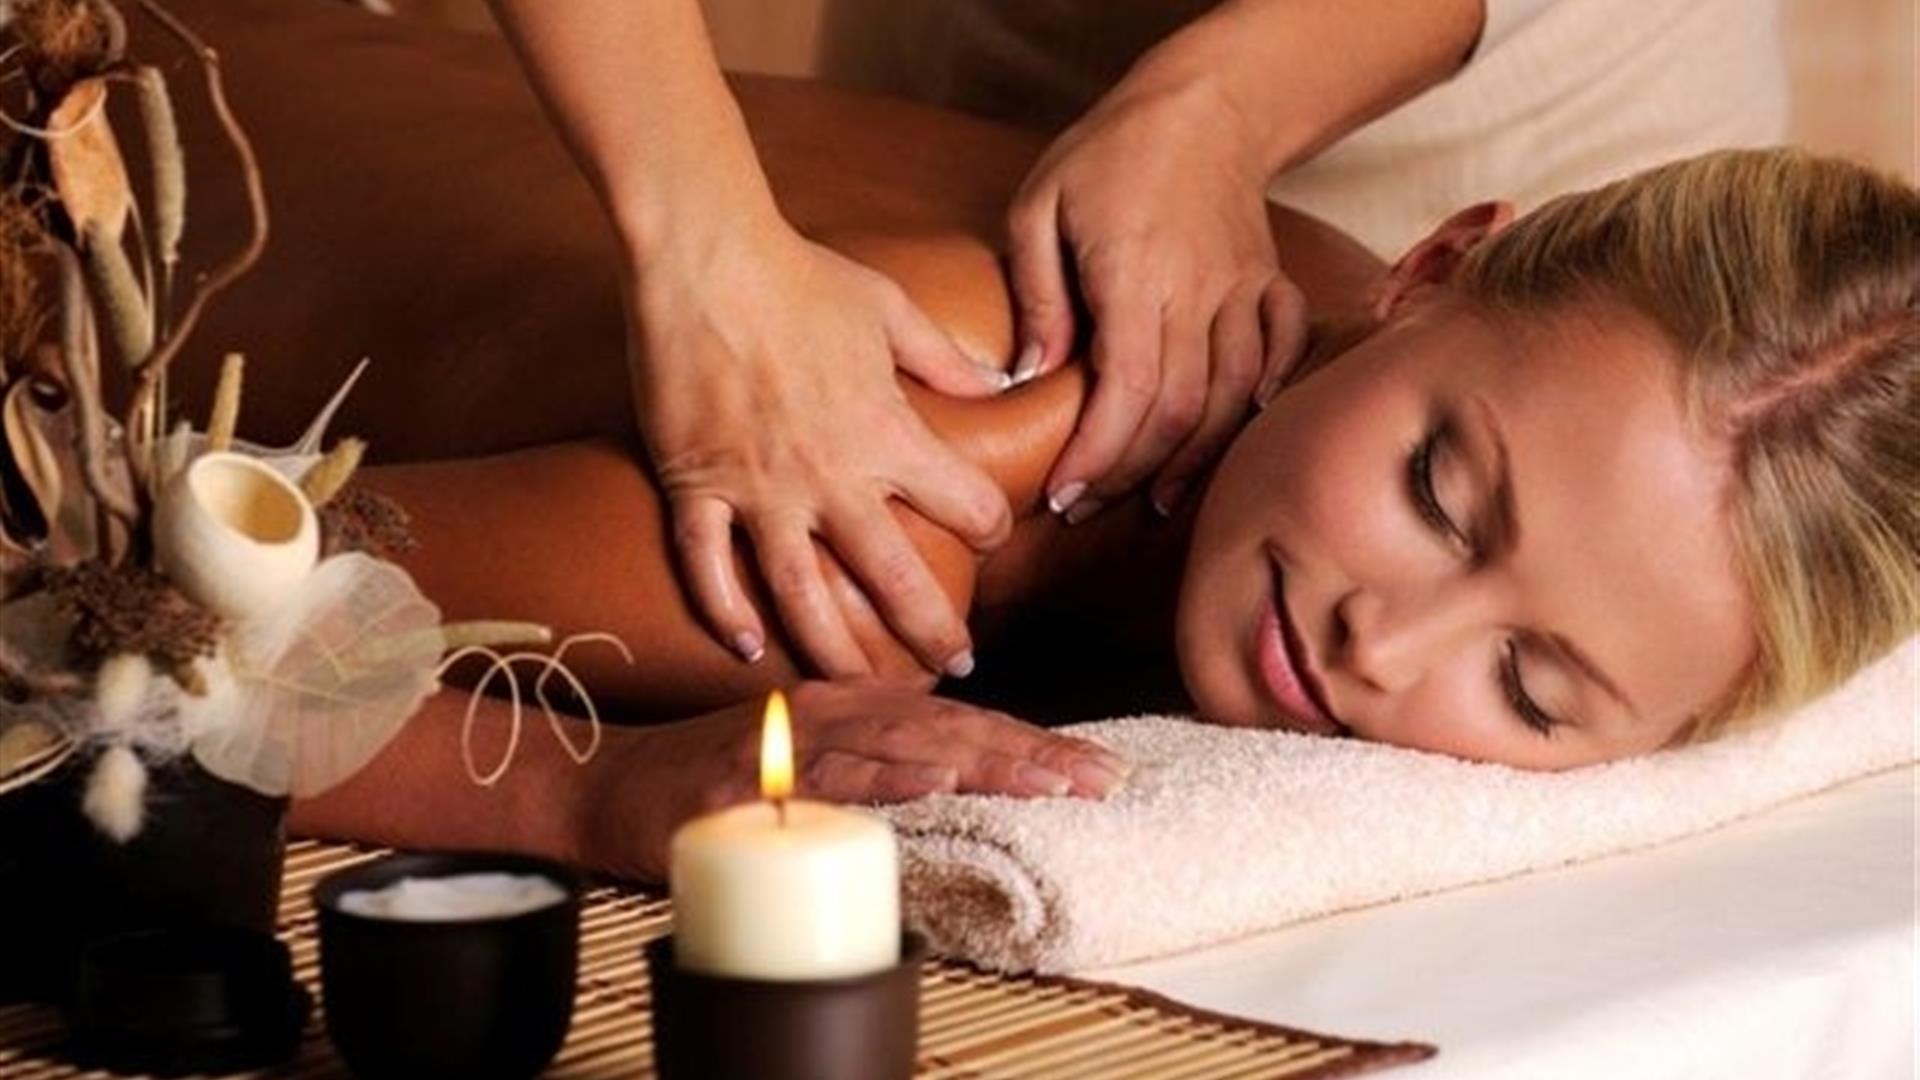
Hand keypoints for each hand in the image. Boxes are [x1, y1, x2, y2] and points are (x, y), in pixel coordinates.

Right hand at [585, 680, 1130, 878]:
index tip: (1098, 769)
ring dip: (984, 760)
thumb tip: (950, 788)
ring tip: (1050, 780)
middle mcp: (834, 708)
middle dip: (1033, 753)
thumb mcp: (808, 766)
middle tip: (1103, 779)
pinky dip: (887, 775)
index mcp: (855, 705)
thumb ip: (874, 769)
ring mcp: (793, 737)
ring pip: (906, 743)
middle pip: (952, 728)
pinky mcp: (753, 773)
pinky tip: (937, 781)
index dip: (1033, 743)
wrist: (606, 786)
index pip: (962, 724)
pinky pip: (829, 773)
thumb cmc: (710, 782)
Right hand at [630, 219, 1014, 678]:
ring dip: (837, 652)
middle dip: (931, 630)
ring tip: (864, 689)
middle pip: (893, 579)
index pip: (964, 503)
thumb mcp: (891, 310)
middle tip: (954, 665)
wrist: (705, 255)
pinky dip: (725, 613)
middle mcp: (828, 476)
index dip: (989, 524)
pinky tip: (747, 650)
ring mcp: (757, 489)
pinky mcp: (694, 486)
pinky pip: (708, 567)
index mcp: (886, 432)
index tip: (992, 535)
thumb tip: (998, 383)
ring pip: (802, 597)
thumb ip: (947, 360)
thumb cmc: (801, 274)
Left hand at [1005, 75, 1308, 519]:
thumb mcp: (1040, 206)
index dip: (1098, 454)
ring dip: (1195, 457)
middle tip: (1090, 505)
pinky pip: (1283, 353)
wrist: (1206, 104)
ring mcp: (1244, 289)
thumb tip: (1031, 374)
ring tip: (1154, 499)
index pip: (1127, 389)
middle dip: (1131, 472)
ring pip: (1233, 396)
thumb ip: (1036, 293)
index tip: (1065, 494)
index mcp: (1135, 274)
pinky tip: (1236, 434)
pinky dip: (1265, 399)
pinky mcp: (1271, 284)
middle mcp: (1198, 291)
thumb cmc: (1110, 154)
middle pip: (1179, 409)